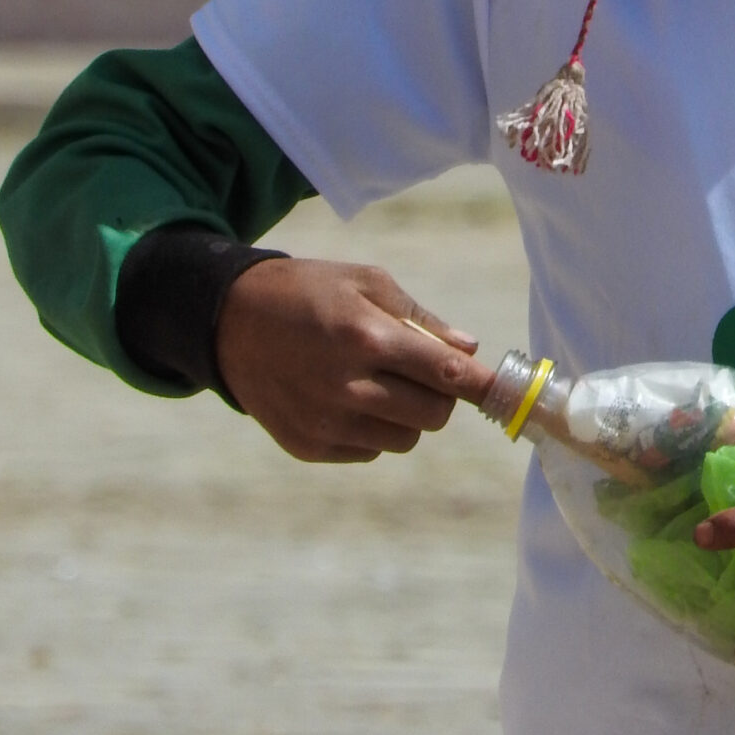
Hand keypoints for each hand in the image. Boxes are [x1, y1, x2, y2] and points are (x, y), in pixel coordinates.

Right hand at [215, 258, 479, 463]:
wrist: (230, 321)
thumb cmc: (309, 292)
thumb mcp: (365, 282)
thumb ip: (421, 318)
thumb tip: (470, 350)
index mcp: (366, 338)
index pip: (446, 374)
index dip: (481, 384)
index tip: (503, 391)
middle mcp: (347, 387)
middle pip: (434, 416)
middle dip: (441, 396)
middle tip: (425, 373)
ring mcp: (325, 423)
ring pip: (405, 440)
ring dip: (407, 416)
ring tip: (381, 383)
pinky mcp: (307, 446)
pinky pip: (369, 452)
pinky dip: (372, 431)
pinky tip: (347, 398)